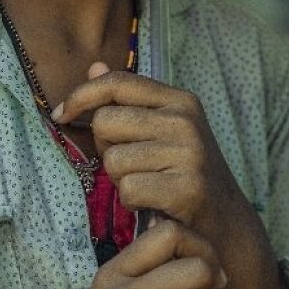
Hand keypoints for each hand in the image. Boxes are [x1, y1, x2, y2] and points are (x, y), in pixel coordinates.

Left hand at [52, 63, 253, 259]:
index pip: (117, 83)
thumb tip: (94, 67)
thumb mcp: (162, 129)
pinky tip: (151, 203)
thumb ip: (129, 100)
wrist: (226, 221)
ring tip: (146, 183)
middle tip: (130, 164)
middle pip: (106, 122)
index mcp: (179, 100)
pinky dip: (132, 201)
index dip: (81, 96)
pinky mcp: (187, 188)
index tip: (61, 115)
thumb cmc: (182, 171)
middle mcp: (186, 121)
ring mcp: (189, 153)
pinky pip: (129, 189)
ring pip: (114, 160)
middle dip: (105, 147)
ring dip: (120, 179)